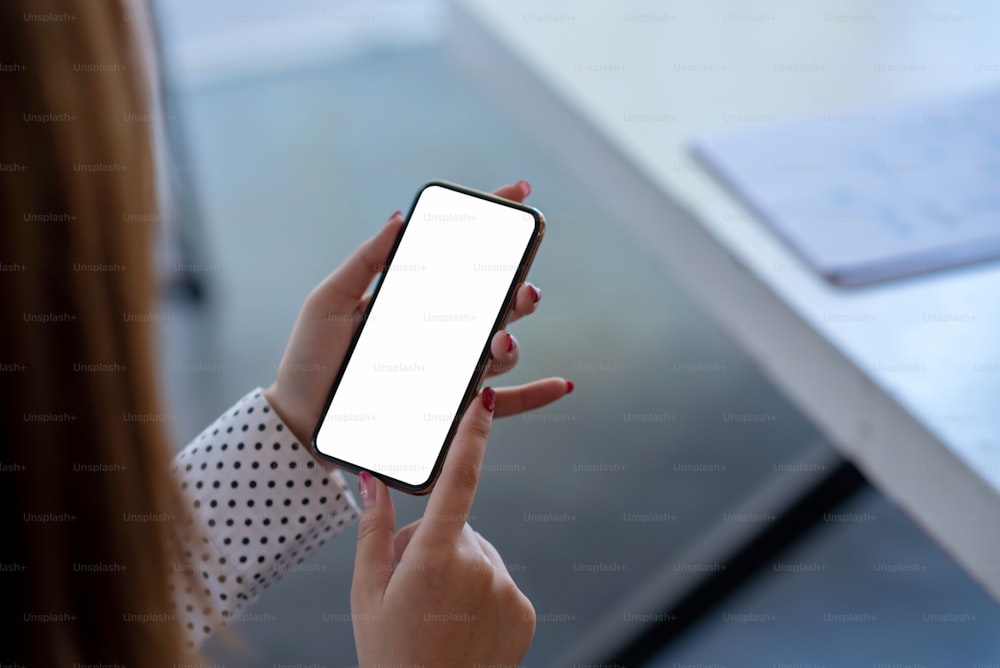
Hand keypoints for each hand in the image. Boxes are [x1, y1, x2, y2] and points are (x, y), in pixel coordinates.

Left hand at [264, 181, 572, 445]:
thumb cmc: (310, 359)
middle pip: (494, 302)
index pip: (461, 254)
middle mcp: (441, 331)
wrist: (301, 421)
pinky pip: (503, 405)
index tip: (519, 193)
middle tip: (522, 287)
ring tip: (502, 340)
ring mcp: (450, 370)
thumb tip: (401, 217)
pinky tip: (562, 385)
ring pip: (500, 350)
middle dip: (517, 288)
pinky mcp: (452, 409)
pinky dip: (536, 395)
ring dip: (513, 340)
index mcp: (416, 297)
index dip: (491, 222)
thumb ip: (365, 262)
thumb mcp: (329, 301)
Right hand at [351, 387, 533, 667]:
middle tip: (411, 586)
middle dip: (435, 542)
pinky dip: (483, 592)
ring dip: (459, 568)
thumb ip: (373, 529)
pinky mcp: (525, 610)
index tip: (483, 400)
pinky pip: (499, 581)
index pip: (458, 480)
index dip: (472, 435)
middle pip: (457, 526)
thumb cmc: (388, 654)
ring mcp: (506, 590)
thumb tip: (371, 479)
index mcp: (435, 558)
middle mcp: (479, 567)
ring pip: (479, 554)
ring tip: (436, 612)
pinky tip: (461, 624)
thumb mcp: (366, 593)